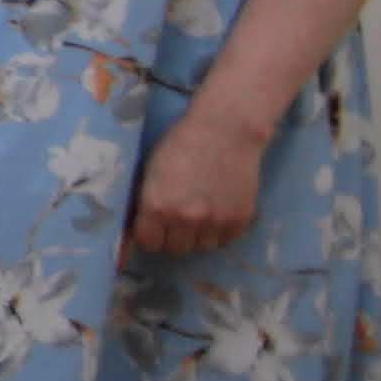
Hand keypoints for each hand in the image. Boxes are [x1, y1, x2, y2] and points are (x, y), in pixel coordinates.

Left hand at [133, 111, 269, 254]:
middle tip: (177, 219)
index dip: (149, 235)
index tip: (152, 227)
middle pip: (175, 249)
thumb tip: (140, 227)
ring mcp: (216, 222)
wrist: (226, 131)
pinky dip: (220, 231)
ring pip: (202, 247)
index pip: (148, 243)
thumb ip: (146, 202)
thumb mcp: (151, 172)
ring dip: (198, 235)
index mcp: (157, 206)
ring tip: (200, 212)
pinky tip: (217, 210)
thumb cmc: (181, 144)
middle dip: (173, 236)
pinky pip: (225, 240)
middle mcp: (186, 219)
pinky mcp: (240, 219)